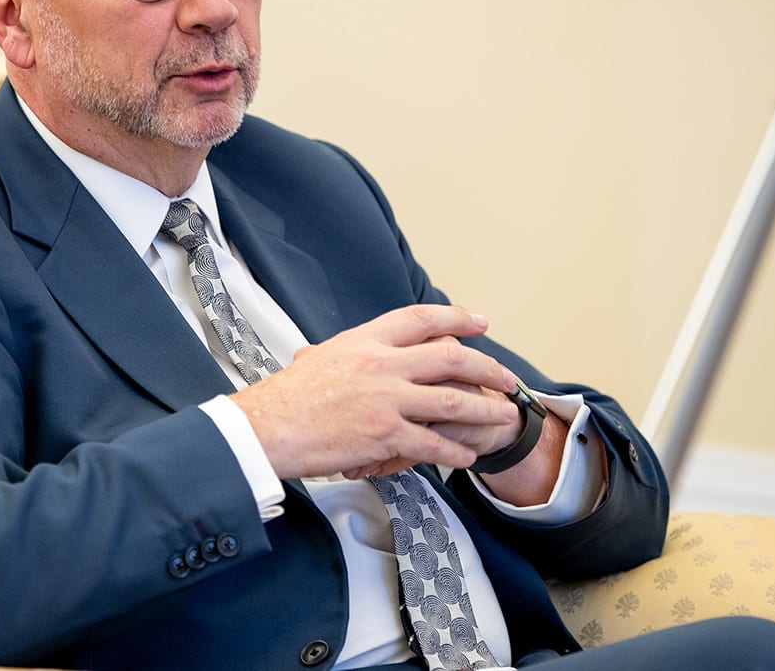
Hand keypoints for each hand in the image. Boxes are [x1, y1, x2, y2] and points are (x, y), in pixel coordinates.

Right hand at [227, 304, 521, 479]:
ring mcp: (386, 398)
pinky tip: (466, 457)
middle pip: (450, 357)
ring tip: (503, 418)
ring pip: (452, 400)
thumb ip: (343, 353)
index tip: (479, 323)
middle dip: (486, 367)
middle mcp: (381, 363)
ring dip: (484, 410)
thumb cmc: (285, 397)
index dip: (456, 318)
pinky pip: (432, 442)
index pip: (420, 319)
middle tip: (505, 376)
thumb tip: (339, 352)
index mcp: (365, 340)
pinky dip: (455, 451)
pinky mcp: (384, 434)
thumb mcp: (317, 358)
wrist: (268, 427)